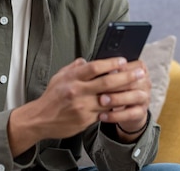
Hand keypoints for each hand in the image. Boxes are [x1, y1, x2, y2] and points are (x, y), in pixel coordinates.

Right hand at [8, 56, 143, 154]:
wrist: (40, 119)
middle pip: (107, 82)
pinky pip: (104, 112)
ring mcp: (82, 106)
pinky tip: (126, 104)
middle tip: (140, 72)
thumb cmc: (52, 97)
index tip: (123, 60)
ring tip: (139, 88)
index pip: (95, 67)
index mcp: (72, 78)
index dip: (111, 63)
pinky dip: (115, 108)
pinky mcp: (85, 120)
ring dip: (126, 93)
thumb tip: (86, 60)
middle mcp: (77, 91)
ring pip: (109, 99)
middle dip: (126, 76)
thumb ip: (74, 68)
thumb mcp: (59, 77)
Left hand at [96, 59, 150, 140]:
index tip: (103, 71)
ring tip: (101, 101)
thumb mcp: (112, 77)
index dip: (117, 69)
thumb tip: (83, 63)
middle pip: (133, 80)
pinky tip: (103, 116)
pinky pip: (130, 114)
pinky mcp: (141, 112)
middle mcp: (145, 82)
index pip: (130, 66)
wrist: (126, 110)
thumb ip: (103, 69)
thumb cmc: (116, 88)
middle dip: (116, 84)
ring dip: (117, 98)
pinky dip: (116, 116)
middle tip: (99, 88)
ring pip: (135, 96)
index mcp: (139, 69)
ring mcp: (145, 98)